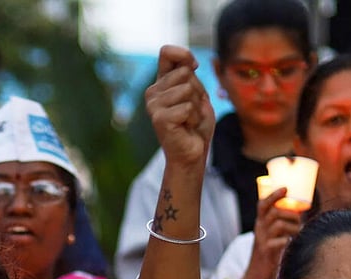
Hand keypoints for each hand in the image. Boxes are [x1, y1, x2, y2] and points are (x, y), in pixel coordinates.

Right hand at [145, 45, 215, 172]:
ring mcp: (153, 105)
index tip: (194, 66)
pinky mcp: (159, 119)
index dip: (184, 55)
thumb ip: (190, 75)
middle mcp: (153, 92)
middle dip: (197, 91)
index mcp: (161, 83)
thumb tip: (189, 63)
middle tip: (192, 110)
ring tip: (189, 119)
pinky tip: (186, 127)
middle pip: (185, 72)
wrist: (192, 153)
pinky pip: (188, 107)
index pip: (167, 52)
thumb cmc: (195, 125)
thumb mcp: (197, 94)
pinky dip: (194, 118)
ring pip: (188, 89)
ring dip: (197, 106)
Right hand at [244, 187, 302, 278]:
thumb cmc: (267, 258)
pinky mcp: (267, 253)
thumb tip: (299, 215)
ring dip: (293, 227)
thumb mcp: (270, 239)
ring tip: (296, 234)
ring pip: (279, 224)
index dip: (273, 195)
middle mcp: (259, 230)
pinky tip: (290, 244)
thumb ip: (279, 227)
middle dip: (290, 213)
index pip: (263, 204)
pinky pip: (280, 241)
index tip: (286, 188)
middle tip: (298, 220)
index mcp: (260, 225)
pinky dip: (288, 241)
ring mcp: (262, 241)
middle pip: (274, 211)